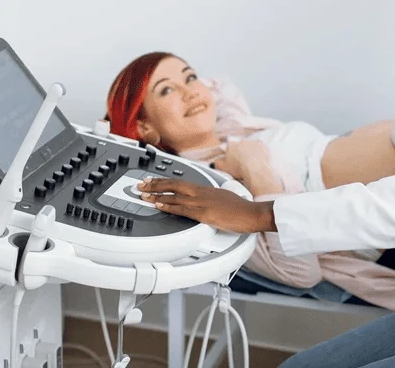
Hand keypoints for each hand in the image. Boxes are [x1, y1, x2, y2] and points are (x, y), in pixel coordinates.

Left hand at [138, 178, 276, 232]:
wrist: (253, 213)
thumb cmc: (242, 209)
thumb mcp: (224, 199)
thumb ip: (211, 200)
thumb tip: (205, 202)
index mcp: (206, 189)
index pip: (181, 182)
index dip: (165, 181)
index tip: (153, 180)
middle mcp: (202, 192)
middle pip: (174, 184)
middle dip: (156, 184)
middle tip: (141, 184)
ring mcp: (202, 202)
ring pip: (175, 196)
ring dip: (157, 195)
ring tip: (143, 195)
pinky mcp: (204, 213)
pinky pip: (183, 209)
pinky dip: (169, 206)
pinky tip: (159, 205)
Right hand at [213, 140, 270, 179]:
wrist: (255, 168)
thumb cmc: (238, 168)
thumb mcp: (222, 167)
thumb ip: (217, 163)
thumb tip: (214, 162)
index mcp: (230, 145)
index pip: (228, 147)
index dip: (230, 154)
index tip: (232, 161)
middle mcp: (241, 141)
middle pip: (240, 146)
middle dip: (240, 152)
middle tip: (242, 163)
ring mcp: (252, 142)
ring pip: (250, 146)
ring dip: (250, 152)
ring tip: (251, 163)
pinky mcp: (262, 145)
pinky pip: (260, 148)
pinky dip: (259, 153)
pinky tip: (259, 160)